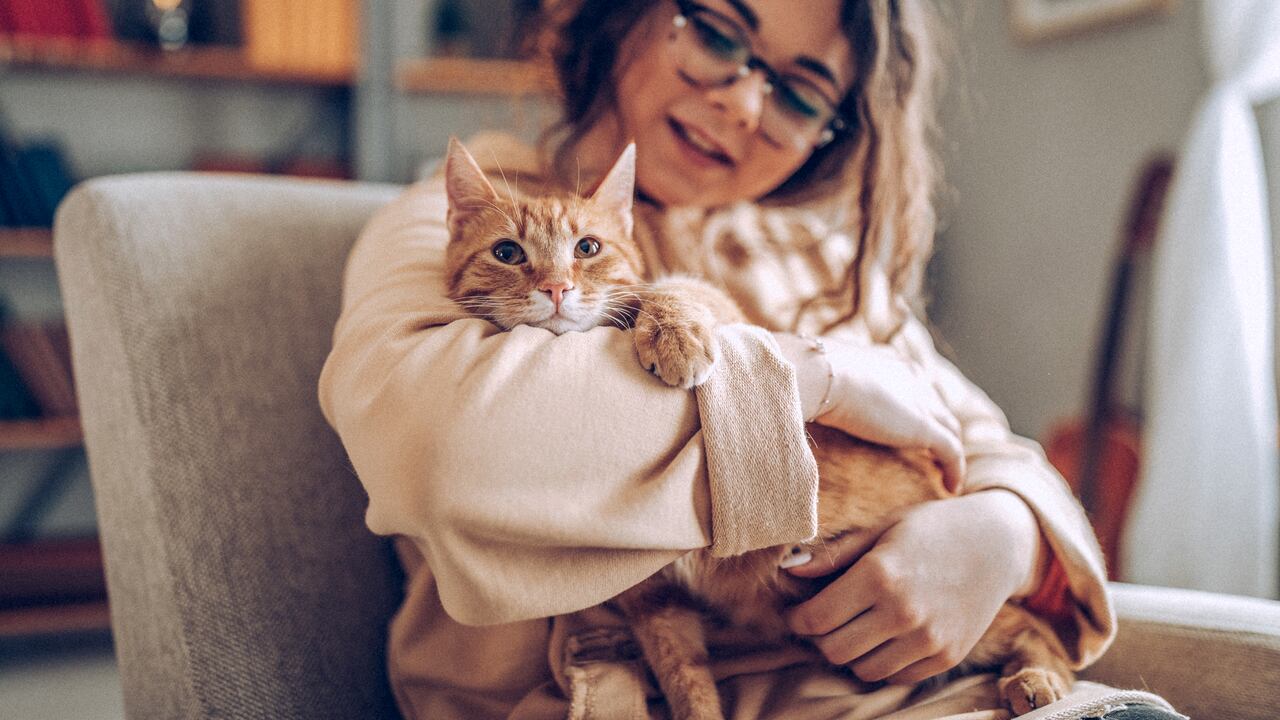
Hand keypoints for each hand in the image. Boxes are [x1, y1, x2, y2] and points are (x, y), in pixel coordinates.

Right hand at [774, 333, 964, 490]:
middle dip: (940, 424)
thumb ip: (815, 387)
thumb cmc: (806, 374)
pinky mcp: (924, 427)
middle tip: (937, 450)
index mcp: (886, 363)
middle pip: (936, 403)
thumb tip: (787, 398)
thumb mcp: (814, 377)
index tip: (911, 422)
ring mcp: (920, 401)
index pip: (912, 383)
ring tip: (948, 472)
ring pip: (948, 427)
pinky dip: (954, 469)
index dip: (916, 403)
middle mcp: (909, 378)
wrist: (816, 374)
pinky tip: (952, 488)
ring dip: (950, 449)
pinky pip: (951, 451)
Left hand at [784, 491, 1044, 684]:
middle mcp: (903, 612)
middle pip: (834, 650)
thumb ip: (835, 555)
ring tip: (854, 628)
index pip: (816, 618)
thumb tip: (788, 570)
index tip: (798, 611)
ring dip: (850, 653)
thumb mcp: (882, 529)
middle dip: (819, 638)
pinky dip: (882, 663)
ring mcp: (928, 639)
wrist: (999, 543)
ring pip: (863, 670)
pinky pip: (896, 677)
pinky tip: (884, 637)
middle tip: (823, 621)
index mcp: (880, 575)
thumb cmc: (932, 528)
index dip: (798, 619)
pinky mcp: (946, 657)